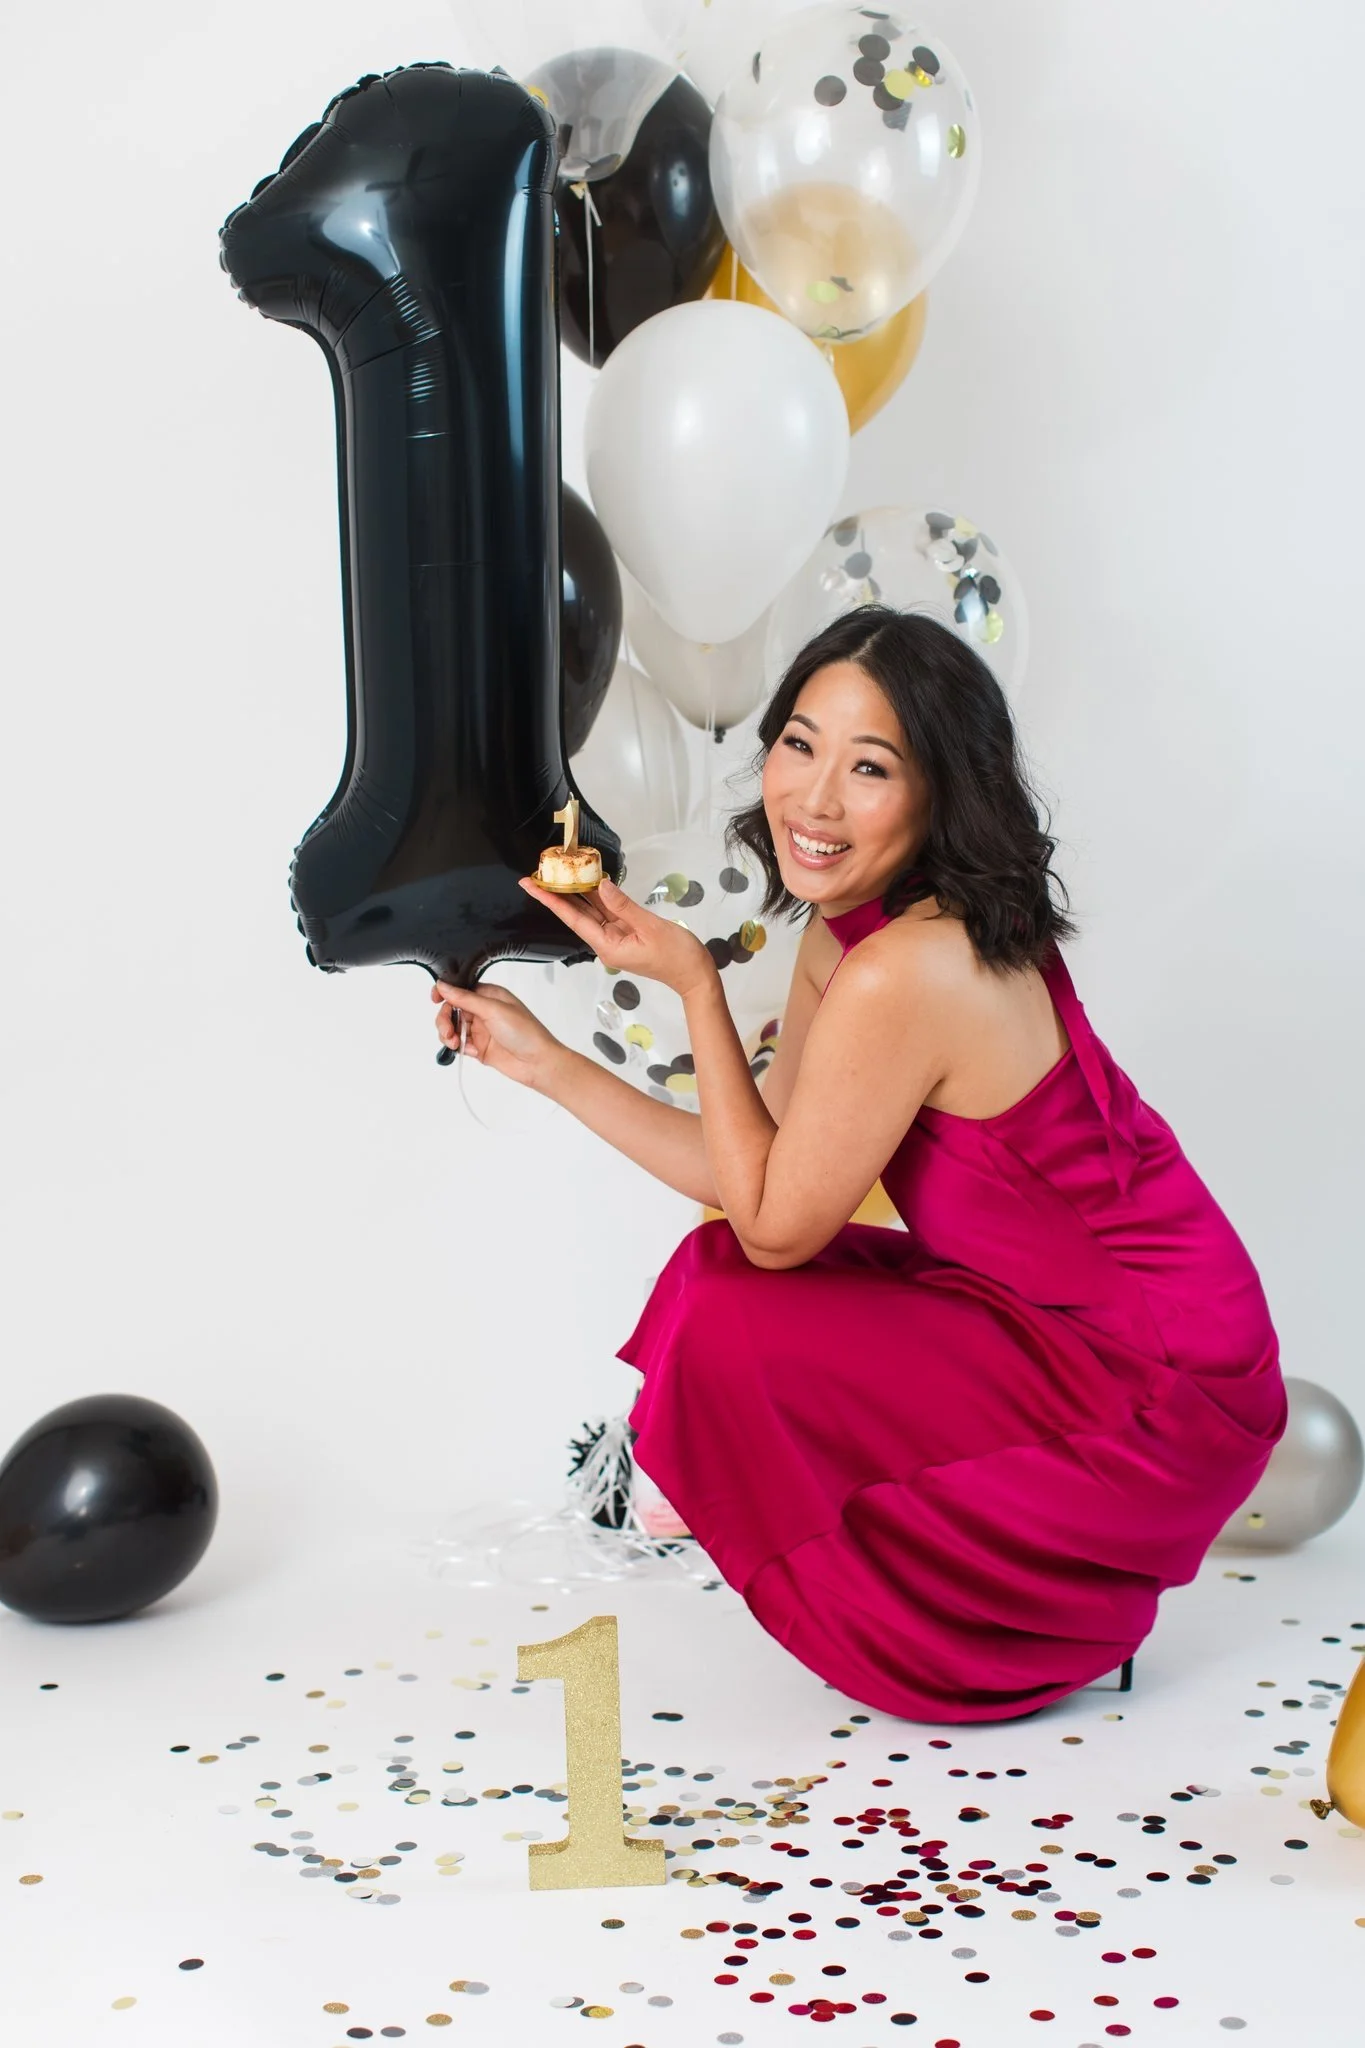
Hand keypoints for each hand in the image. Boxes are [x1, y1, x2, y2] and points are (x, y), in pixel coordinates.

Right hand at [430, 979, 564, 1091]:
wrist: (538, 1063)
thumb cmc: (527, 1033)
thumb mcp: (493, 1010)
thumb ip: (465, 998)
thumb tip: (444, 986)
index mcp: (489, 995)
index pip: (459, 989)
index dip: (445, 993)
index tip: (435, 999)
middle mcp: (483, 1011)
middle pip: (451, 1010)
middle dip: (444, 1019)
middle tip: (447, 1031)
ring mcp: (481, 1030)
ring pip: (452, 1028)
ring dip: (448, 1035)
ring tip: (455, 1042)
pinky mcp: (479, 1047)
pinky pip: (459, 1045)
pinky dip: (458, 1048)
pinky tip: (470, 1050)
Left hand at [518, 873, 715, 996]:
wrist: (695, 974)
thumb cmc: (677, 955)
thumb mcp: (651, 927)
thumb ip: (623, 905)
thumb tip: (600, 885)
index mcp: (607, 945)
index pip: (573, 918)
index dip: (551, 900)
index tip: (530, 886)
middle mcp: (606, 942)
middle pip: (577, 914)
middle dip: (557, 894)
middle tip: (536, 874)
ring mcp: (616, 937)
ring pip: (592, 911)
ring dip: (576, 893)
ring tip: (557, 873)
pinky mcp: (627, 933)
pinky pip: (608, 912)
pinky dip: (599, 897)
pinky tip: (590, 881)